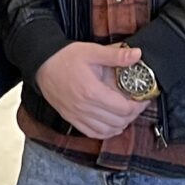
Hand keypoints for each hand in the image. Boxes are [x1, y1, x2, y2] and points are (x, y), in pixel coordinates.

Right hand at [35, 42, 150, 139]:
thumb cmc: (64, 58)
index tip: (143, 98)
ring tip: (125, 113)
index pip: (124, 108)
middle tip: (137, 104)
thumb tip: (137, 55)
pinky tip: (111, 124)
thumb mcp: (91, 51)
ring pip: (107, 130)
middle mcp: (84, 107)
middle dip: (132, 114)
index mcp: (92, 91)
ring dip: (121, 124)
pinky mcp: (71, 118)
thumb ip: (115, 55)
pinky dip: (106, 132)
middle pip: (118, 121)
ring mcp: (77, 115)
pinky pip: (93, 133)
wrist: (41, 64)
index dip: (139, 105)